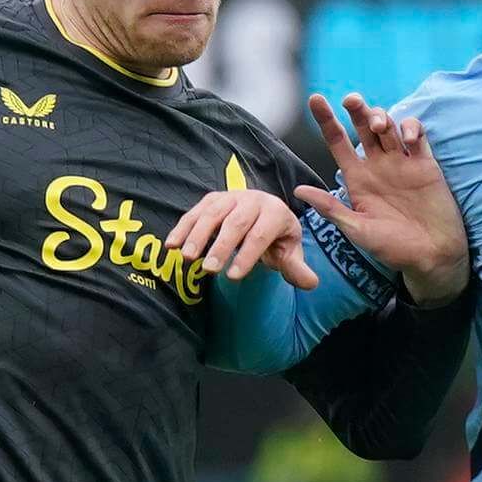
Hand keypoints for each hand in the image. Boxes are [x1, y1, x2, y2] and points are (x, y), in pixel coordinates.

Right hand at [164, 187, 316, 288]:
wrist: (265, 213)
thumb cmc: (277, 238)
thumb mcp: (290, 252)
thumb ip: (296, 268)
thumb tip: (310, 283)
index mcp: (275, 212)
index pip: (260, 234)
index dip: (247, 255)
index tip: (233, 277)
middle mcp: (253, 200)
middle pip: (235, 223)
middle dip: (221, 246)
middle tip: (209, 269)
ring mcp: (230, 197)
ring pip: (212, 214)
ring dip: (197, 236)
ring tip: (187, 258)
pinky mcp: (213, 199)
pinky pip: (195, 212)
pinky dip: (182, 227)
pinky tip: (171, 244)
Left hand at [294, 93, 469, 307]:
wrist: (431, 256)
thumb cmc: (393, 248)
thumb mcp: (357, 229)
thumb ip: (331, 208)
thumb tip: (298, 191)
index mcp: (357, 179)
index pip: (338, 142)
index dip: (326, 120)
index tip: (315, 99)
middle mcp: (377, 166)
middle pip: (363, 127)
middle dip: (357, 109)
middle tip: (351, 100)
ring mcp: (401, 163)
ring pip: (389, 126)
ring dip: (382, 117)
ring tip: (379, 126)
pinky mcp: (424, 164)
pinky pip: (417, 136)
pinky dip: (412, 129)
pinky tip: (408, 139)